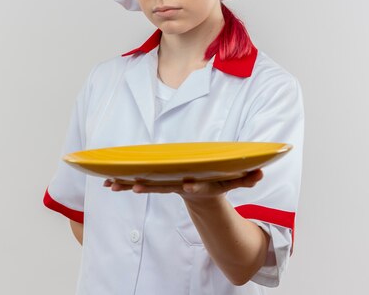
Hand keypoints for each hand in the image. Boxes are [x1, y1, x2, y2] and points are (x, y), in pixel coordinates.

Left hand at [103, 169, 262, 201]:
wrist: (202, 196)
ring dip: (128, 185)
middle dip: (149, 187)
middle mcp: (181, 187)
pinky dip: (123, 182)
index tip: (189, 186)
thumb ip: (248, 177)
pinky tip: (107, 182)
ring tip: (111, 184)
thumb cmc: (218, 182)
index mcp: (201, 186)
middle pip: (164, 188)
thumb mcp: (235, 181)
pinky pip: (139, 183)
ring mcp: (168, 186)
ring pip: (147, 186)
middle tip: (133, 186)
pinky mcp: (158, 184)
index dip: (195, 188)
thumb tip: (261, 172)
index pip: (198, 187)